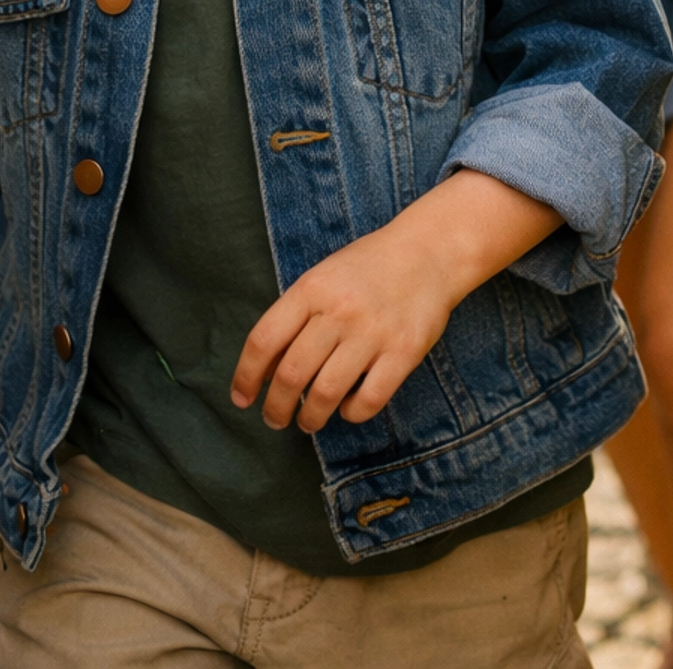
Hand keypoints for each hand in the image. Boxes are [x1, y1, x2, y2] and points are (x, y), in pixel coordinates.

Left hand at [231, 223, 452, 433]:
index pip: (264, 340)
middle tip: (275, 419)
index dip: (246, 376)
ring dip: (310, 418)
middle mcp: (340, 310)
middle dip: (276, 407)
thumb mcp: (324, 277)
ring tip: (308, 421)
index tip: (242, 399)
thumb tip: (265, 371)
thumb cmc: (368, 267)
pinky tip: (348, 406)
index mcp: (313, 288)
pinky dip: (351, 413)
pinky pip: (368, 400)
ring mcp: (373, 332)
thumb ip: (295, 317)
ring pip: (325, 393)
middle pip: (291, 374)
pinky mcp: (403, 352)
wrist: (430, 250)